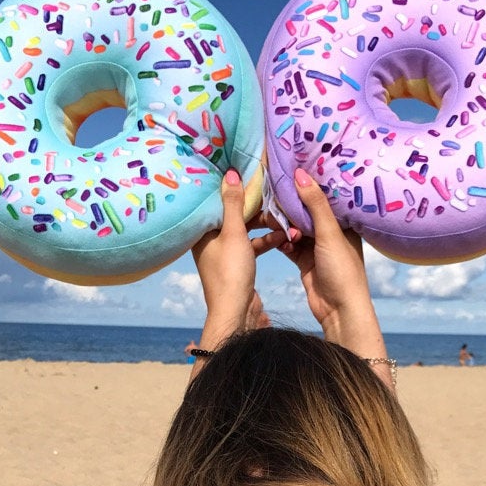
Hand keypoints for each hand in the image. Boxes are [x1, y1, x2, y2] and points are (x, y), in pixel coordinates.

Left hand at [190, 169, 285, 348]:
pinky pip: (252, 245)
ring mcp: (224, 252)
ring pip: (245, 230)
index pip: (216, 201)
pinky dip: (265, 241)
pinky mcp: (238, 263)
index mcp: (202, 230)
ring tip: (281, 218)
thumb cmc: (230, 271)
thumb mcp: (233, 233)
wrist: (236, 311)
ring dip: (264, 225)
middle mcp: (210, 239)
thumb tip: (230, 174)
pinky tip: (283, 237)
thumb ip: (234, 204)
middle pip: (233, 215)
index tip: (247, 174)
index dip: (231, 187)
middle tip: (272, 196)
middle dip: (254, 208)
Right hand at [277, 169, 388, 373]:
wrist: (339, 310)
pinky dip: (281, 241)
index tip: (288, 169)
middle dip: (289, 205)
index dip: (307, 183)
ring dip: (283, 224)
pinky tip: (274, 237)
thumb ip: (314, 204)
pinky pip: (289, 244)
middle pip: (305, 211)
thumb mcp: (329, 234)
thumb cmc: (342, 271)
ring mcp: (316, 246)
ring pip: (294, 227)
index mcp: (343, 222)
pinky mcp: (304, 260)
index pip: (323, 196)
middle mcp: (330, 231)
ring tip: (269, 218)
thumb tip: (300, 174)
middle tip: (270, 194)